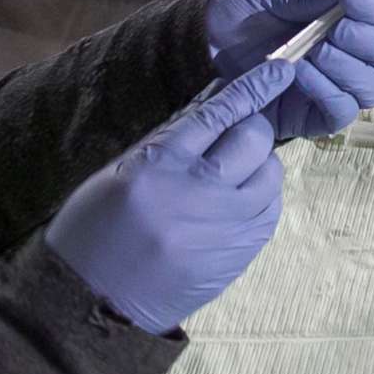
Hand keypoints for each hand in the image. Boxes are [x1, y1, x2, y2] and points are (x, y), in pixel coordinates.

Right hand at [44, 60, 294, 336]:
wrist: (91, 304)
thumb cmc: (96, 229)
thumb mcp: (122, 170)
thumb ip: (173, 135)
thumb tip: (219, 98)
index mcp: (158, 165)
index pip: (218, 112)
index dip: (254, 86)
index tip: (282, 69)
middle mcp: (196, 194)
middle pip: (254, 139)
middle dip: (251, 129)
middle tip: (233, 139)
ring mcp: (222, 230)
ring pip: (270, 175)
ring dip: (258, 166)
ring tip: (234, 174)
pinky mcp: (237, 258)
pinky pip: (269, 213)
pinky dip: (260, 199)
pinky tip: (238, 202)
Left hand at [206, 0, 373, 138]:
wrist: (202, 40)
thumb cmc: (241, 10)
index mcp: (344, 18)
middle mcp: (348, 54)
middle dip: (368, 43)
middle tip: (334, 32)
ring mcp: (333, 87)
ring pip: (371, 89)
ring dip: (348, 69)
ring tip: (314, 54)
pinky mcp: (313, 117)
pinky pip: (340, 113)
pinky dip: (327, 94)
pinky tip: (301, 75)